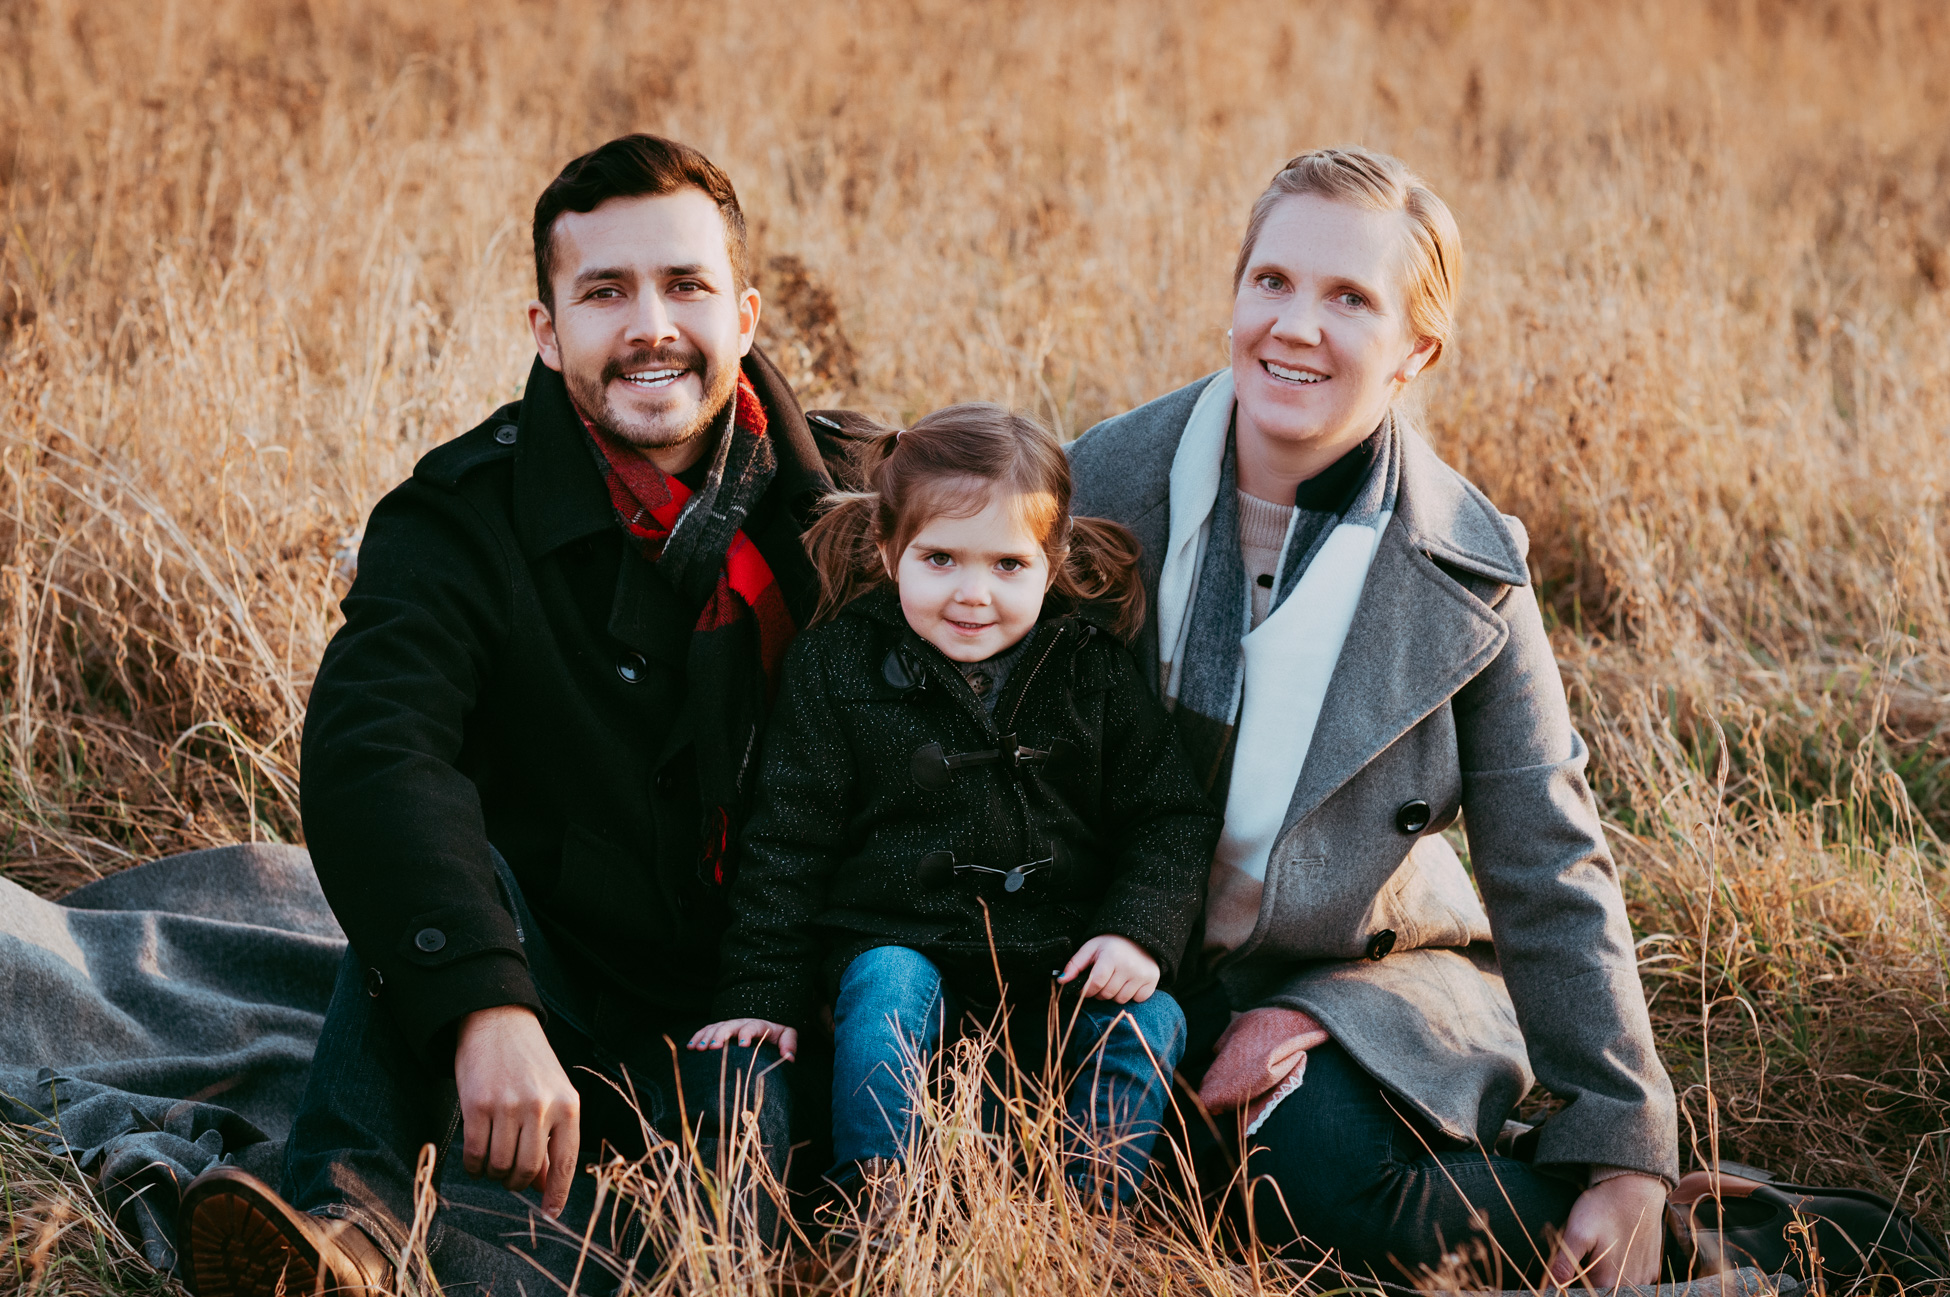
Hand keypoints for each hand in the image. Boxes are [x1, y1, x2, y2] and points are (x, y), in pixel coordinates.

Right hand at [454, 1005, 580, 1217]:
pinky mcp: (477, 1105)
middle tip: (509, 1178)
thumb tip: (543, 1187)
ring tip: (492, 1162)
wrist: (496, 1021)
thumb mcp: (553, 1094)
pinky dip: (473, 1167)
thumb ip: (552, 1138)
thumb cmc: (528, 1063)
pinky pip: (474, 1155)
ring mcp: (509, 1105)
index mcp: (568, 1104)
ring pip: (500, 1166)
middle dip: (516, 1183)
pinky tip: (475, 1160)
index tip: (550, 1213)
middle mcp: (542, 1106)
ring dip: (494, 1174)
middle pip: (528, 1169)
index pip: (567, 1161)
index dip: (557, 1193)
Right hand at [686, 1017, 798, 1061]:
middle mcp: (742, 1021)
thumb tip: (790, 1058)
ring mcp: (729, 1023)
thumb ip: (789, 1043)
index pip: (752, 1026)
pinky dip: (697, 1036)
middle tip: (712, 1048)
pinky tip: (689, 1047)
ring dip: (705, 1037)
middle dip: (720, 1035)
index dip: (747, 1034)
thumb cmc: (777, 1030)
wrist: (766, 1015)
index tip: (742, 1045)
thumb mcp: (787, 1033)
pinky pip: (706, 1029)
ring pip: (715, 1027)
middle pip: (729, 1025)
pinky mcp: (720, 1027)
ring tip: (697, 1049)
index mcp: (759, 1024)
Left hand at [1058, 934, 1159, 1002]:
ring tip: (1115, 980)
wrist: (1139, 936)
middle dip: (1099, 992)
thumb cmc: (1110, 944)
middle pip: (1107, 994)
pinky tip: (1128, 982)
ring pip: (1121, 999)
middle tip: (1101, 981)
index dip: (1086, 990)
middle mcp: (1129, 966)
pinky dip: (1131, 995)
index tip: (1084, 988)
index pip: (1095, 984)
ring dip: (1114, 994)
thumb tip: (1061, 980)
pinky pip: (1137, 999)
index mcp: (1111, 956)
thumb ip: (1075, 964)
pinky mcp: (1152, 980)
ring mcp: (1142, 974)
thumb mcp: (1090, 949)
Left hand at [1548, 1172, 1666, 1287]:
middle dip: (1589, 1274)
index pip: (1584, 1291)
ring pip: (1618, 1284)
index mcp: (1609, 1280)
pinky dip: (1624, 1268)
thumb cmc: (1603, 1208)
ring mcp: (1645, 1276)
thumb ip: (1564, 1264)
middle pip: (1602, 1288)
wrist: (1635, 1186)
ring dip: (1607, 1271)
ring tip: (1603, 1246)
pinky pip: (1634, 1277)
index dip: (1573, 1280)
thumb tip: (1554, 1284)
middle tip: (1587, 1249)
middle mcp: (1631, 1283)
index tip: (1571, 1262)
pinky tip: (1618, 1248)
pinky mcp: (1652, 1267)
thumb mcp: (1577, 1232)